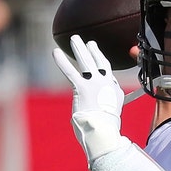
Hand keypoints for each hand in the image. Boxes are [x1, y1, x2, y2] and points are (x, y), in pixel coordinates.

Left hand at [53, 35, 125, 161]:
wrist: (103, 132)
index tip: (99, 60)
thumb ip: (100, 109)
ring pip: (86, 61)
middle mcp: (107, 84)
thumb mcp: (107, 117)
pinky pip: (70, 71)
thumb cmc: (103, 130)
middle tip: (89, 43)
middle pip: (100, 62)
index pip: (109, 76)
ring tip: (75, 38)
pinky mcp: (82, 87)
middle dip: (93, 51)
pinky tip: (55, 52)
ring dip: (79, 48)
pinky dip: (62, 61)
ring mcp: (95, 83)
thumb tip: (91, 112)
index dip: (103, 67)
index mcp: (115, 92)